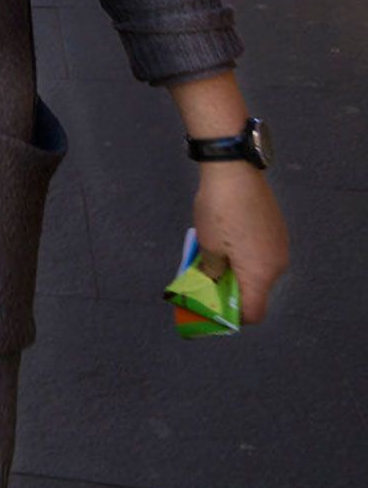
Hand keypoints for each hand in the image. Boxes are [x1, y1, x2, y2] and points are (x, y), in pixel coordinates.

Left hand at [192, 165, 289, 323]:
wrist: (234, 170)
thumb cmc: (219, 211)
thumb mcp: (208, 247)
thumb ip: (213, 274)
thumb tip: (215, 284)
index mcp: (261, 274)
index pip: (254, 313)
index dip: (233, 316)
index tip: (213, 306)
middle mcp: (277, 264)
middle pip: (256, 291)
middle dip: (232, 290)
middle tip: (208, 280)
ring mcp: (280, 245)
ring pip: (259, 271)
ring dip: (238, 271)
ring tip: (214, 257)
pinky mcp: (278, 229)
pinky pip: (262, 253)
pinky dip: (246, 255)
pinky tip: (227, 240)